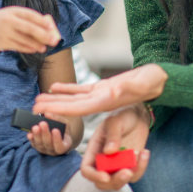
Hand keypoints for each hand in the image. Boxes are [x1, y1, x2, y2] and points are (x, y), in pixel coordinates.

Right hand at [0, 7, 59, 53]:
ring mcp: (5, 32)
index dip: (43, 22)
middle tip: (54, 40)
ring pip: (26, 39)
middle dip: (44, 35)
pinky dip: (28, 48)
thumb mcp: (7, 15)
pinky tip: (34, 49)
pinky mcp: (2, 42)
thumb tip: (42, 28)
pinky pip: (19, 46)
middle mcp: (10, 20)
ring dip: (37, 44)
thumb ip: (22, 20)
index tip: (52, 27)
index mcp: (12, 11)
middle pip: (31, 28)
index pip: (31, 15)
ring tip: (44, 48)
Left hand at [27, 113, 73, 155]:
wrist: (57, 134)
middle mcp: (54, 150)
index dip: (57, 139)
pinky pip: (33, 143)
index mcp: (64, 146)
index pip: (60, 146)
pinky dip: (31, 138)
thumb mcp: (64, 124)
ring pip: (40, 144)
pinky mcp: (37, 147)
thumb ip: (57, 119)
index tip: (55, 130)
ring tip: (35, 127)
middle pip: (48, 144)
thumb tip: (47, 114)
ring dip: (37, 135)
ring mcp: (44, 150)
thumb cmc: (62, 129)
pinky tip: (29, 133)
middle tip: (42, 123)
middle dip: (45, 133)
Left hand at [35, 64, 167, 116]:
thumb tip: (113, 91)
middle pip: (72, 106)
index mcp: (106, 102)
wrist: (160, 81)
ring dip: (56, 99)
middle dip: (52, 107)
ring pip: (74, 99)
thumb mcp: (141, 84)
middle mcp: (101, 102)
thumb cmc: (152, 82)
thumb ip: (128, 88)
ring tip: (38, 99)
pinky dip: (68, 88)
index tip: (43, 111)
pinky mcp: (103, 88)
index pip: (78, 108)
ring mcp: (101, 96)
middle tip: (32, 108)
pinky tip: (55, 86)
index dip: (60, 110)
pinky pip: (81, 90)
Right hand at [79, 105, 151, 190]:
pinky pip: (134, 176)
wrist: (138, 115)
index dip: (94, 176)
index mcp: (93, 150)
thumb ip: (112, 135)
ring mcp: (117, 166)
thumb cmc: (122, 115)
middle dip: (115, 181)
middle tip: (128, 172)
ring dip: (130, 175)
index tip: (106, 176)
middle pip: (102, 183)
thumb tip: (109, 152)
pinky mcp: (130, 166)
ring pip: (118, 183)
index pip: (86, 169)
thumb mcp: (115, 121)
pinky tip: (145, 152)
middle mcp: (103, 161)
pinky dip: (141, 168)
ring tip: (139, 154)